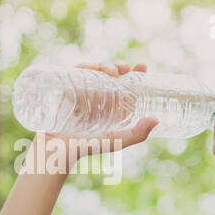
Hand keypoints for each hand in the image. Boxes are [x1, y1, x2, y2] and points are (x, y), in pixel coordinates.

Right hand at [36, 60, 158, 169]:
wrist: (57, 149)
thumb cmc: (87, 147)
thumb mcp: (116, 141)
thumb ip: (137, 134)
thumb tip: (157, 119)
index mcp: (114, 108)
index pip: (127, 86)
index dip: (136, 74)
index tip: (142, 66)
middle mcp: (100, 98)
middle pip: (112, 74)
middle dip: (119, 66)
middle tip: (124, 68)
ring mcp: (84, 92)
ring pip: (96, 71)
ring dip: (104, 64)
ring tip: (110, 71)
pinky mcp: (68, 89)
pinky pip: (77, 72)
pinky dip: (85, 66)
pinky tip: (91, 67)